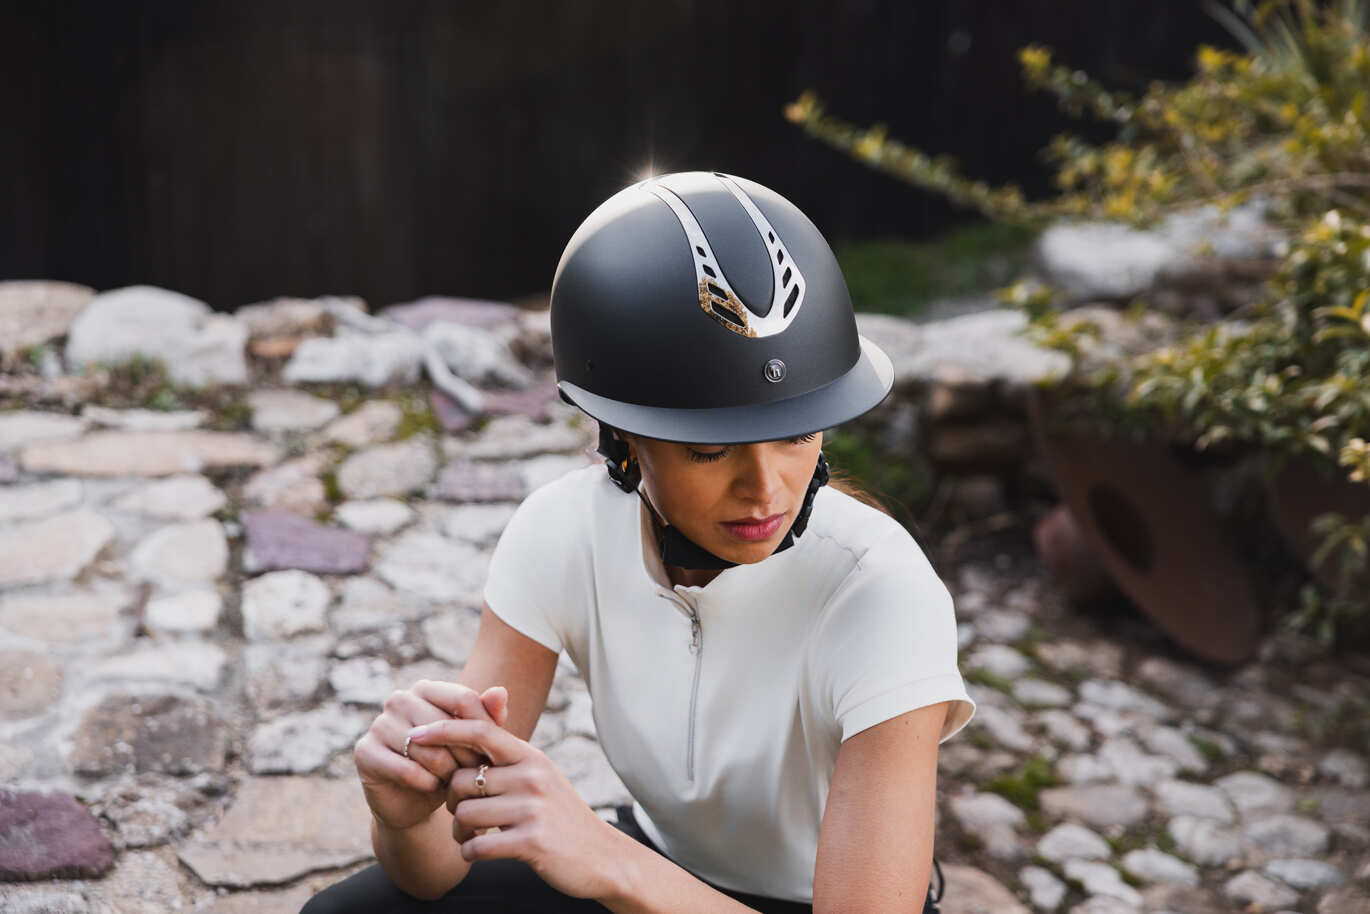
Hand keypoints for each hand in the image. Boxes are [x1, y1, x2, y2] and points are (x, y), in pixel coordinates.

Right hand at [354, 680, 509, 830]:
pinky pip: (407, 769)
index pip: (463, 698)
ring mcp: (379, 724)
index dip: (482, 728)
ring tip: (455, 780)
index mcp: (426, 688)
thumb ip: (488, 716)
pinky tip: (433, 787)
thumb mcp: (473, 741)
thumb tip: (501, 692)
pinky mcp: (366, 751)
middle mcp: (399, 700)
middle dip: (465, 753)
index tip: (493, 751)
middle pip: (444, 725)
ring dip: (447, 770)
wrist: (415, 801)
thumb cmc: (449, 763)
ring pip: (427, 749)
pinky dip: (426, 782)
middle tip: (475, 772)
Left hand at [404, 717, 630, 899]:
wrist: (601, 855)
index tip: (414, 735)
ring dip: (458, 832)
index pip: (481, 730)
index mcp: (531, 757)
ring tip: (470, 837)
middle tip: (460, 815)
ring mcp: (533, 809)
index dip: (444, 729)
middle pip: (462, 780)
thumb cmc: (560, 815)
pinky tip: (477, 852)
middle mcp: (532, 776)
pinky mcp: (532, 842)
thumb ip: (506, 757)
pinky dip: (469, 853)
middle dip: (450, 801)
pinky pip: (477, 846)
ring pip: (465, 814)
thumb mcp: (539, 776)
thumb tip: (465, 727)